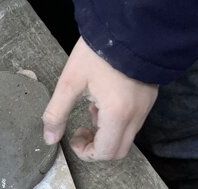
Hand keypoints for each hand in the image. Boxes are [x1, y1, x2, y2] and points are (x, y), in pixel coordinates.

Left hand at [42, 38, 158, 160]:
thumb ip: (57, 113)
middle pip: (119, 151)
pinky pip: (132, 122)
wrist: (129, 26)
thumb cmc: (99, 52)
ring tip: (91, 109)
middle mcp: (136, 115)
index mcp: (118, 114)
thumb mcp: (70, 82)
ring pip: (126, 137)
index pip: (105, 152)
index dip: (86, 153)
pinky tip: (103, 101)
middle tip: (81, 132)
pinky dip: (115, 121)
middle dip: (96, 148)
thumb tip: (49, 138)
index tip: (73, 137)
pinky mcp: (148, 98)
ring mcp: (145, 107)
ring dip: (105, 133)